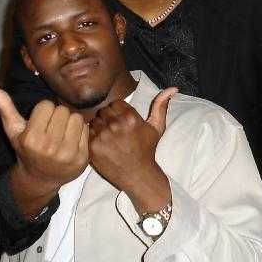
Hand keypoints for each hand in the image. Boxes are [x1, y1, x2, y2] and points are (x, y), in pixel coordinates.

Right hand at [0, 86, 89, 212]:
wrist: (40, 179)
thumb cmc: (26, 150)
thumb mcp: (13, 131)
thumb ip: (4, 108)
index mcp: (31, 138)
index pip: (46, 105)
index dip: (44, 110)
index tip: (40, 121)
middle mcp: (49, 147)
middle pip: (62, 110)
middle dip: (57, 115)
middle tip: (52, 127)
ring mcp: (67, 153)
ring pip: (76, 117)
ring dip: (70, 121)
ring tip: (62, 132)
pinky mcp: (82, 158)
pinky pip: (85, 129)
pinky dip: (80, 132)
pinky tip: (71, 140)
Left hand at [89, 87, 176, 212]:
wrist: (137, 174)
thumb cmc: (147, 149)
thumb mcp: (157, 127)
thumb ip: (161, 105)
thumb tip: (173, 88)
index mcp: (130, 118)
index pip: (115, 103)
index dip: (118, 111)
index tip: (122, 121)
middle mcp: (116, 125)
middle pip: (104, 111)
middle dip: (108, 118)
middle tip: (115, 129)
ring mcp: (103, 136)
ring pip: (95, 121)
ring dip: (100, 126)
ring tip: (108, 136)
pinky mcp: (93, 146)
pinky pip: (88, 132)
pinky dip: (93, 136)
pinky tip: (102, 143)